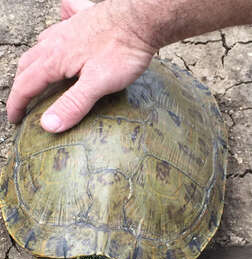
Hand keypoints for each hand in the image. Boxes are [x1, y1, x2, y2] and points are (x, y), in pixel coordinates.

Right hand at [7, 0, 154, 132]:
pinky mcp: (83, 21)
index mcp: (54, 59)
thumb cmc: (121, 50)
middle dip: (21, 86)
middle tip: (22, 103)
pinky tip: (60, 31)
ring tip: (35, 77)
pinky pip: (61, 22)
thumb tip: (48, 125)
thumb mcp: (97, 84)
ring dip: (33, 64)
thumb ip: (73, 104)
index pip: (26, 85)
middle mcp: (56, 42)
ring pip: (41, 47)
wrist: (142, 18)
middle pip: (28, 65)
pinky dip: (55, 30)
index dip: (17, 104)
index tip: (14, 119)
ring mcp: (68, 29)